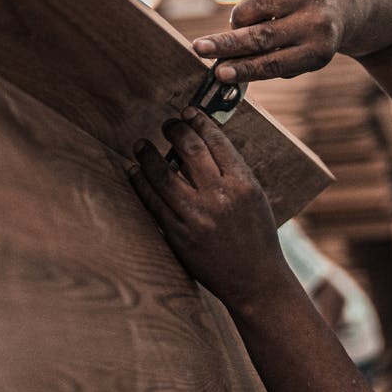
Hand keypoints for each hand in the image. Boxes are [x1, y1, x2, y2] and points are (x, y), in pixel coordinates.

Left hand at [127, 110, 290, 312]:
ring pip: (163, 174)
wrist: (255, 280)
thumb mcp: (254, 197)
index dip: (199, 121)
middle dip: (174, 130)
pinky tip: (134, 172)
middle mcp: (219, 197)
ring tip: (140, 145)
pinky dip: (141, 183)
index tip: (188, 112)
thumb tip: (203, 141)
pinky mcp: (179, 235)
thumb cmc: (257, 235)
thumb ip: (232, 171)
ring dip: (148, 154)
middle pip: (189, 150)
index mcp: (243, 183)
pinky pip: (153, 203)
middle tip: (167, 124)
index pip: (216, 141)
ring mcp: (196, 216)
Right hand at [192, 0, 345, 82]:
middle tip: (198, 48)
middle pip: (263, 36)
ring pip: (259, 4)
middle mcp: (316, 24)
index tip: (217, 72)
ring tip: (238, 21)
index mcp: (317, 53)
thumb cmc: (308, 40)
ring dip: (240, 15)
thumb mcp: (299, 58)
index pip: (274, 64)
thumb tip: (221, 71)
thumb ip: (265, 64)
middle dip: (226, 43)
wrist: (345, 7)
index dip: (243, 68)